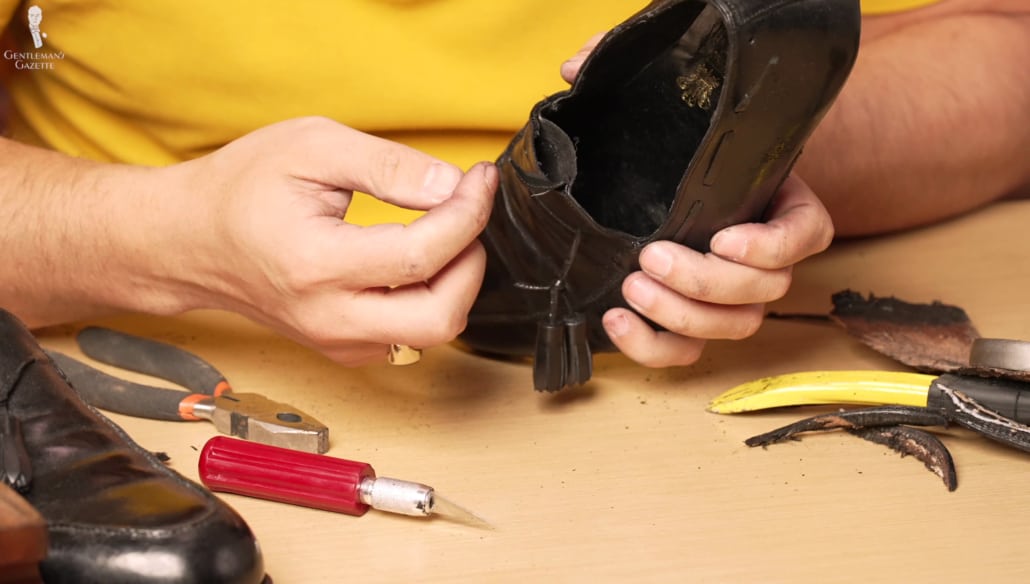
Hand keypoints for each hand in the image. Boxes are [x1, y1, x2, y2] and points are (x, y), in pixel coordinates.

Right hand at [165, 117, 495, 364]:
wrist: (188, 241)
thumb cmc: (240, 190)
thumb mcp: (312, 148)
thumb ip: (388, 166)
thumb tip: (452, 188)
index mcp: (316, 265)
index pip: (421, 256)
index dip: (467, 214)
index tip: (479, 179)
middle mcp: (329, 318)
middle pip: (440, 316)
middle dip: (472, 261)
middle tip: (466, 215)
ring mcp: (337, 341)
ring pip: (432, 332)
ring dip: (455, 281)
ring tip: (441, 231)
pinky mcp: (345, 348)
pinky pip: (410, 335)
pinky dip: (431, 297)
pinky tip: (417, 259)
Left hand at [560, 33, 831, 366]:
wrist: (677, 187)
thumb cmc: (681, 148)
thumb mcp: (673, 110)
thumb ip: (631, 76)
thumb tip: (572, 66)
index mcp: (779, 204)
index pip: (804, 235)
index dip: (770, 245)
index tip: (722, 237)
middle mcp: (765, 257)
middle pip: (764, 290)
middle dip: (705, 282)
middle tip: (651, 258)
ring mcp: (734, 296)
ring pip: (734, 328)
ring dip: (682, 317)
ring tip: (630, 289)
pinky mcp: (695, 321)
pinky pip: (689, 354)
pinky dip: (655, 348)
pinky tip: (617, 320)